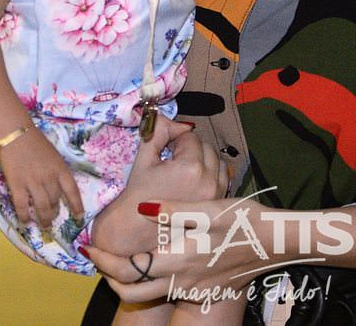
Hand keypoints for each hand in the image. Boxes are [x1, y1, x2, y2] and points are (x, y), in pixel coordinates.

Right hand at [0, 126, 83, 225]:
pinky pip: (22, 206)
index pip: (72, 192)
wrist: (16, 134)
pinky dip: (25, 216)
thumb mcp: (55, 156)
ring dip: (44, 219)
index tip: (80, 218)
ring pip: (41, 207)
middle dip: (55, 214)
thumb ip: (57, 172)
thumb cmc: (36, 142)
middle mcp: (48, 178)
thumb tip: (59, 190)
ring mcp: (32, 182)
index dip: (77, 206)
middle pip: (55, 202)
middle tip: (52, 220)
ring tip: (44, 225)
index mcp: (60, 169)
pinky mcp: (17, 185)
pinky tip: (26, 221)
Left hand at [86, 196, 271, 303]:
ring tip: (120, 261)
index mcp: (179, 258)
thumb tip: (143, 208)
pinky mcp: (202, 288)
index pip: (129, 269)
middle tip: (98, 259)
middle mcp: (182, 279)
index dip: (104, 261)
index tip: (90, 248)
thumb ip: (174, 211)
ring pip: (148, 296)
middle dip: (109, 277)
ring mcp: (193, 287)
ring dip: (128, 282)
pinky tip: (157, 258)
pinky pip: (169, 290)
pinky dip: (152, 280)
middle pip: (132, 292)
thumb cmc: (244, 221)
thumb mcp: (210, 208)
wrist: (275, 244)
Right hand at [88, 118, 228, 256]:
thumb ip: (159, 131)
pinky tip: (192, 182)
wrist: (134, 233)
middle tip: (171, 160)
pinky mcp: (217, 205)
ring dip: (202, 160)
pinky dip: (210, 174)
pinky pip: (221, 178)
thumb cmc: (137, 195)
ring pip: (217, 161)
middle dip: (189, 149)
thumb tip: (175, 122)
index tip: (164, 151)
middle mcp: (208, 181)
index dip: (174, 140)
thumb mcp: (144, 158)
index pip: (189, 136)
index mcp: (190, 167)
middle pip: (206, 147)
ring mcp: (215, 195)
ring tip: (182, 171)